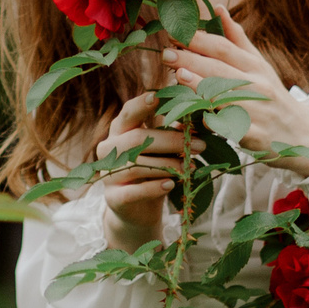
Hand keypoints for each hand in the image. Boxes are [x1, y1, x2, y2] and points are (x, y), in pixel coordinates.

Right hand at [93, 91, 202, 249]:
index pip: (128, 112)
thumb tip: (196, 114)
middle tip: (200, 145)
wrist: (137, 210)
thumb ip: (171, 131)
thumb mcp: (161, 149)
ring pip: (137, 165)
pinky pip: (134, 191)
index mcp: (119, 131)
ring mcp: (108, 174)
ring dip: (169, 165)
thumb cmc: (152, 171)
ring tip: (190, 168)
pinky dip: (155, 187)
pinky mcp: (113, 197)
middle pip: (138, 139)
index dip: (142, 104)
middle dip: (172, 141)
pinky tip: (171, 185)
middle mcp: (108, 149)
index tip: (157, 97)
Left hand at [159, 21, 308, 176]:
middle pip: (221, 71)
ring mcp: (258, 111)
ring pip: (228, 97)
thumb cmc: (271, 95)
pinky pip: (236, 129)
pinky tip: (201, 119)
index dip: (200, 40)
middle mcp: (257, 86)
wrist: (301, 133)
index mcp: (255, 66)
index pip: (224, 49)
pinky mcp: (257, 136)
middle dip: (193, 61)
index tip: (175, 32)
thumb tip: (218, 9)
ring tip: (180, 76)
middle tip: (167, 54)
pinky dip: (219, 124)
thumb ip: (237, 39)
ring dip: (203, 87)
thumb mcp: (259, 65)